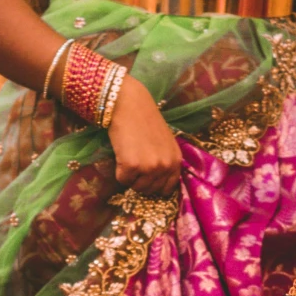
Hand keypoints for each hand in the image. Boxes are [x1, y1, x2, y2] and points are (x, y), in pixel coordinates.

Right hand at [107, 76, 180, 197]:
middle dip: (141, 180)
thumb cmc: (145, 121)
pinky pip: (123, 180)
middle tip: (135, 162)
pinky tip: (122, 154)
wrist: (129, 105)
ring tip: (130, 155)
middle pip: (150, 190)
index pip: (168, 188)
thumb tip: (157, 184)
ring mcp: (149, 167)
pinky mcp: (132, 166)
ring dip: (130, 176)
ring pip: (136, 187)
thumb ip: (165, 161)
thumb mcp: (165, 143)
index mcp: (176, 160)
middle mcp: (166, 165)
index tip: (147, 178)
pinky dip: (119, 170)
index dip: (155, 185)